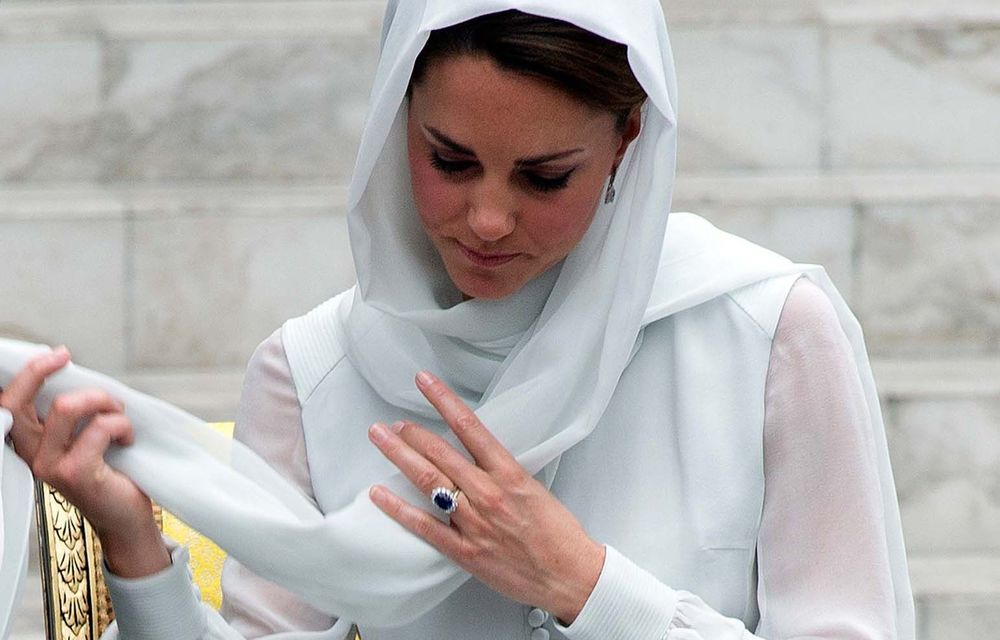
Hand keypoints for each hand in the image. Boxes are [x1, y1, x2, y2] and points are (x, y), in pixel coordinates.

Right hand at [1, 347, 169, 577]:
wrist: (126, 516)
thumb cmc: (111, 474)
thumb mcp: (85, 438)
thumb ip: (74, 414)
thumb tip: (78, 378)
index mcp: (33, 444)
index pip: (9, 405)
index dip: (27, 374)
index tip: (55, 355)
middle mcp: (34, 455)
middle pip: (19, 402)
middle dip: (42, 371)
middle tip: (65, 359)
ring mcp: (50, 465)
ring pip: (65, 407)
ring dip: (102, 401)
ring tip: (118, 415)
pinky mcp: (75, 473)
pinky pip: (100, 427)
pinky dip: (121, 424)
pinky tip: (126, 439)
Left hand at [367, 371, 604, 624]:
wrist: (569, 576)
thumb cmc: (559, 536)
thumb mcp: (534, 490)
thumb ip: (503, 474)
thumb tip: (478, 459)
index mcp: (509, 474)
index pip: (470, 426)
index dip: (444, 400)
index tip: (425, 382)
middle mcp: (488, 493)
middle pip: (441, 452)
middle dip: (412, 433)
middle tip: (392, 422)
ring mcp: (474, 522)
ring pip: (429, 481)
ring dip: (400, 457)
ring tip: (381, 439)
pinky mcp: (465, 551)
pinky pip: (424, 526)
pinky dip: (398, 509)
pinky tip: (379, 495)